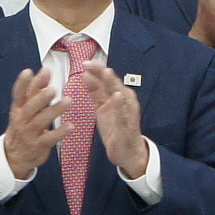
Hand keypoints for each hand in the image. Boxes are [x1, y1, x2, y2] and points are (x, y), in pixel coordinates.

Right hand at [0, 66, 61, 179]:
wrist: (15, 155)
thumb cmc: (24, 126)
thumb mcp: (25, 109)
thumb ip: (35, 91)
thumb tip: (44, 71)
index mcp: (18, 109)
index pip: (19, 94)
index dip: (23, 83)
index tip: (28, 71)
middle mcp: (21, 120)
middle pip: (30, 107)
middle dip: (41, 97)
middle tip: (52, 89)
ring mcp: (29, 134)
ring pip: (41, 121)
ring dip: (55, 111)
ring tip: (68, 101)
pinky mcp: (38, 146)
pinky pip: (50, 139)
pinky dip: (60, 133)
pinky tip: (71, 126)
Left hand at [79, 60, 148, 178]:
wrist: (127, 152)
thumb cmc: (116, 128)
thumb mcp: (102, 107)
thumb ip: (96, 91)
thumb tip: (86, 74)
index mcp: (117, 96)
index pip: (106, 80)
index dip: (96, 70)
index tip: (85, 62)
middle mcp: (125, 101)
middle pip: (113, 83)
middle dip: (103, 73)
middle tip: (92, 63)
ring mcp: (128, 113)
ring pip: (121, 95)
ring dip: (114, 83)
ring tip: (106, 72)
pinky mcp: (128, 126)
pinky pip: (125, 114)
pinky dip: (121, 105)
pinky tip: (117, 96)